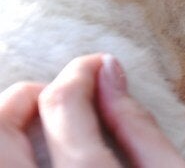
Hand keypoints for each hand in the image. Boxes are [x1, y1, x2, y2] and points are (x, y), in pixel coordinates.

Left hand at [0, 54, 184, 166]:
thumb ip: (139, 127)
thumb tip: (110, 71)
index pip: (61, 103)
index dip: (79, 71)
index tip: (98, 65)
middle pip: (0, 127)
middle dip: (26, 95)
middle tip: (64, 93)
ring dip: (9, 123)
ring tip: (44, 122)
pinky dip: (13, 151)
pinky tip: (39, 149)